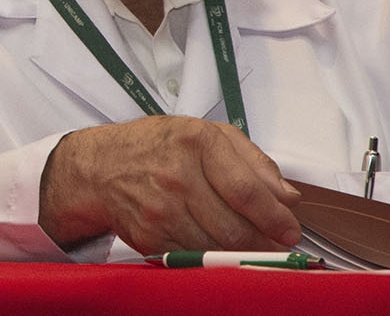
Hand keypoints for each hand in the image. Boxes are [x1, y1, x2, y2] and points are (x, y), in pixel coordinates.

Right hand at [38, 116, 301, 253]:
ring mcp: (160, 208)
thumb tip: (288, 197)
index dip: (275, 217)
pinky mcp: (150, 236)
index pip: (247, 191)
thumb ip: (252, 161)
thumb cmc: (157, 146)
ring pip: (217, 246)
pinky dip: (212, 255)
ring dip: (240, 252)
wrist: (99, 166)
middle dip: (263, 241)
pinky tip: (216, 244)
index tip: (290, 229)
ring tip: (248, 243)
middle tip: (275, 243)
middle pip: (235, 226)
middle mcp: (176, 175)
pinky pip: (195, 256)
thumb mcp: (205, 133)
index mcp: (196, 142)